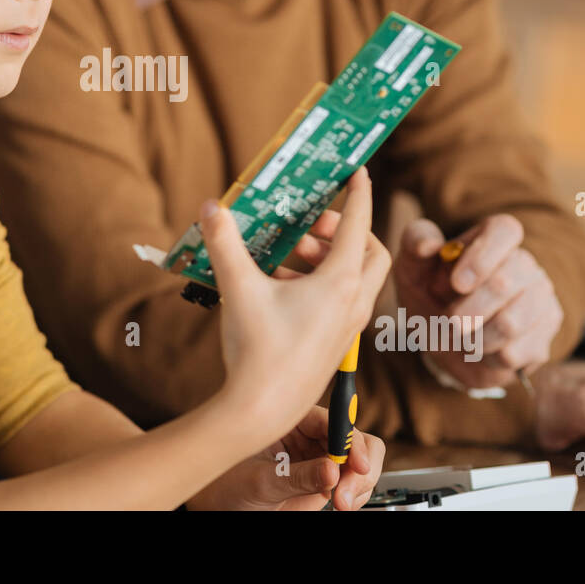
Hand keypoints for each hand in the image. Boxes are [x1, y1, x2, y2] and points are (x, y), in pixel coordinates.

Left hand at [186, 406, 385, 509]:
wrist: (220, 505)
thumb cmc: (226, 482)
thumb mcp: (259, 481)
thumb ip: (295, 477)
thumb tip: (332, 470)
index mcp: (290, 420)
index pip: (330, 420)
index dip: (349, 440)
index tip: (357, 464)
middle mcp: (309, 435)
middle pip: (355, 438)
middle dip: (360, 465)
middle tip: (347, 494)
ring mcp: (319, 458)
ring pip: (361, 460)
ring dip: (361, 482)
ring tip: (343, 503)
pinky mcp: (325, 480)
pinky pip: (355, 482)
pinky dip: (358, 493)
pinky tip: (342, 503)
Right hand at [204, 167, 390, 450]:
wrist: (261, 411)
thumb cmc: (258, 354)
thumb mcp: (238, 288)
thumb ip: (225, 243)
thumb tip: (213, 207)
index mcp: (340, 284)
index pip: (359, 225)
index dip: (359, 194)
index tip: (357, 172)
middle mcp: (353, 303)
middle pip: (371, 251)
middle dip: (346, 231)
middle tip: (312, 227)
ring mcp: (348, 325)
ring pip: (357, 277)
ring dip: (328, 257)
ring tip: (288, 255)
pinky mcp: (336, 341)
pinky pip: (342, 299)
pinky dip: (321, 282)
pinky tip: (281, 285)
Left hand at [394, 214, 562, 389]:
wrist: (440, 336)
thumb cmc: (428, 291)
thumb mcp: (412, 264)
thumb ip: (415, 242)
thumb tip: (428, 244)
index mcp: (496, 238)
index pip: (506, 231)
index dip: (482, 257)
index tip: (458, 283)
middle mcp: (526, 266)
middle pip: (505, 284)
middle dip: (469, 309)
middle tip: (448, 322)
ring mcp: (540, 303)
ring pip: (510, 323)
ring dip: (472, 337)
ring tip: (457, 336)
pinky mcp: (541, 341)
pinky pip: (514, 354)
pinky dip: (484, 357)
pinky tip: (478, 350)